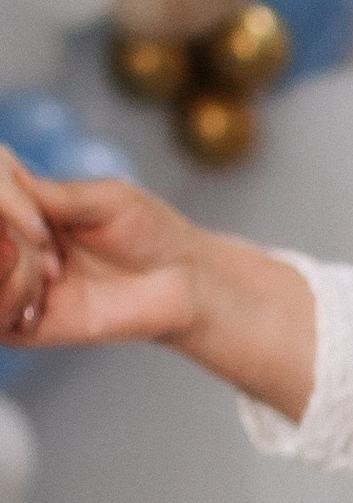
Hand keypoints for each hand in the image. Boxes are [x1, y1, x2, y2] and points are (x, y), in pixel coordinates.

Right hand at [0, 169, 315, 413]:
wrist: (184, 280)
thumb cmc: (149, 232)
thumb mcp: (104, 198)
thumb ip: (51, 194)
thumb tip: (4, 175)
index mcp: (25, 208)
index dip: (2, 198)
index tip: (40, 219)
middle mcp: (14, 245)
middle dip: (13, 237)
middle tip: (54, 251)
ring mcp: (17, 285)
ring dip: (14, 268)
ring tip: (55, 271)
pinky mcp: (27, 328)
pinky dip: (10, 298)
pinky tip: (40, 299)